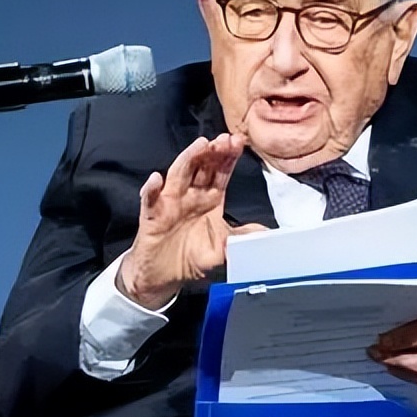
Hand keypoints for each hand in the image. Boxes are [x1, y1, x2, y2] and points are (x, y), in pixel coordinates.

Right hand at [117, 133, 265, 308]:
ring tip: (200, 145)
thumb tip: (265, 233)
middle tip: (224, 139)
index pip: (221, 173)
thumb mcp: (223, 250)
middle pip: (202, 167)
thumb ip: (242, 238)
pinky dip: (152, 189)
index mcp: (210, 200)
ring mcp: (170, 202)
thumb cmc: (192, 258)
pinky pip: (150, 199)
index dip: (229, 158)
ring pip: (179, 174)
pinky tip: (157, 179)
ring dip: (188, 158)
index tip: (239, 143)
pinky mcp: (152, 215)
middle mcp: (191, 196)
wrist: (164, 277)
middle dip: (213, 152)